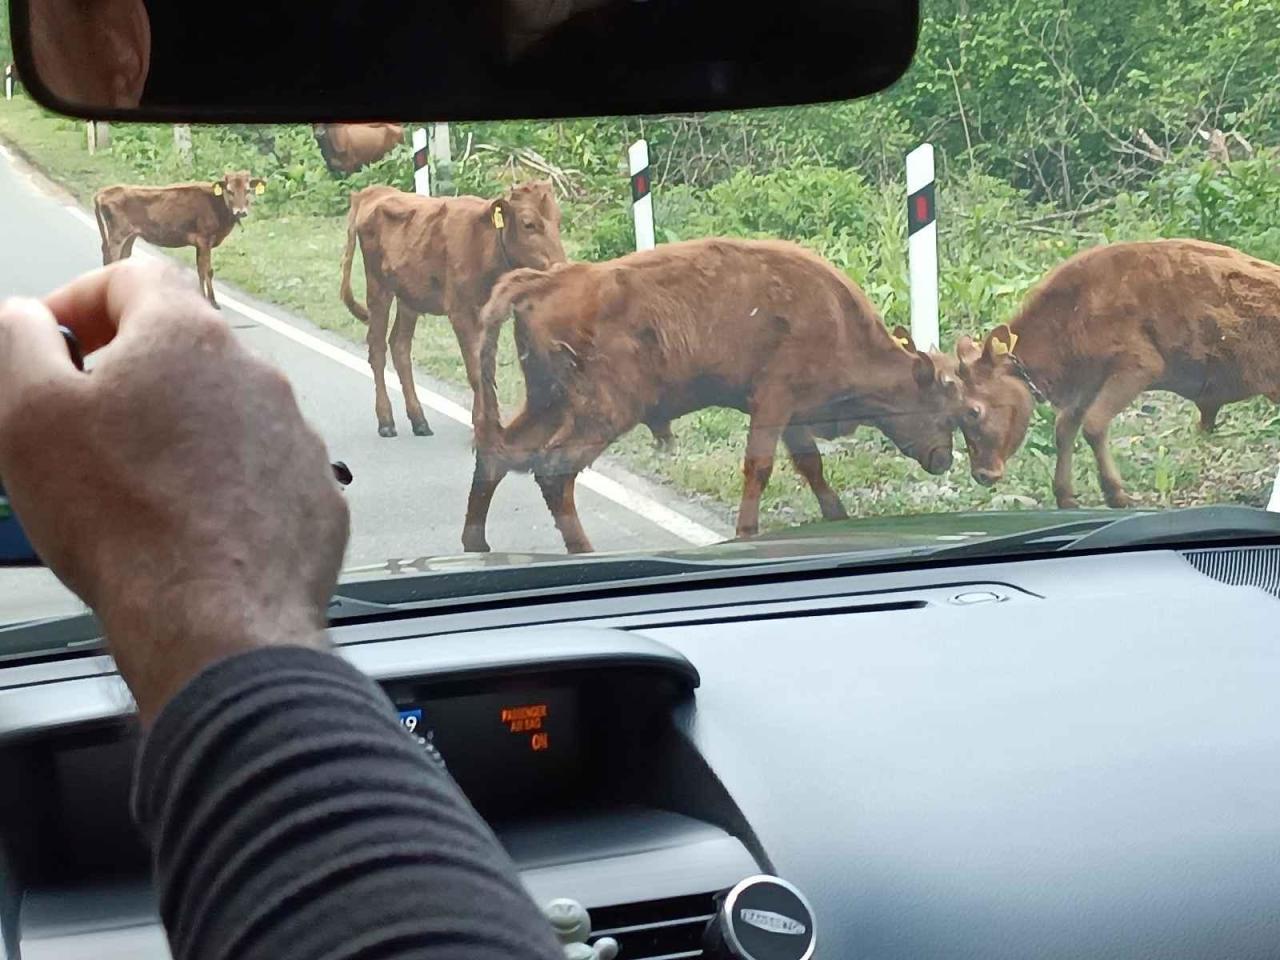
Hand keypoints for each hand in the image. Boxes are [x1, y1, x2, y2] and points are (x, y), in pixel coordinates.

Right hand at [0, 261, 348, 721]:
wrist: (216, 617)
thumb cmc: (119, 516)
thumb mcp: (27, 414)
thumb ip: (18, 341)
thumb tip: (26, 316)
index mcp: (188, 337)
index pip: (135, 278)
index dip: (81, 300)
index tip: (51, 343)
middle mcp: (258, 375)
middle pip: (183, 350)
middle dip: (127, 375)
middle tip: (82, 425)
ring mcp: (297, 436)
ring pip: (225, 414)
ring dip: (178, 433)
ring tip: (132, 487)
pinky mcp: (315, 493)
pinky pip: (260, 472)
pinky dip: (223, 485)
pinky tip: (187, 525)